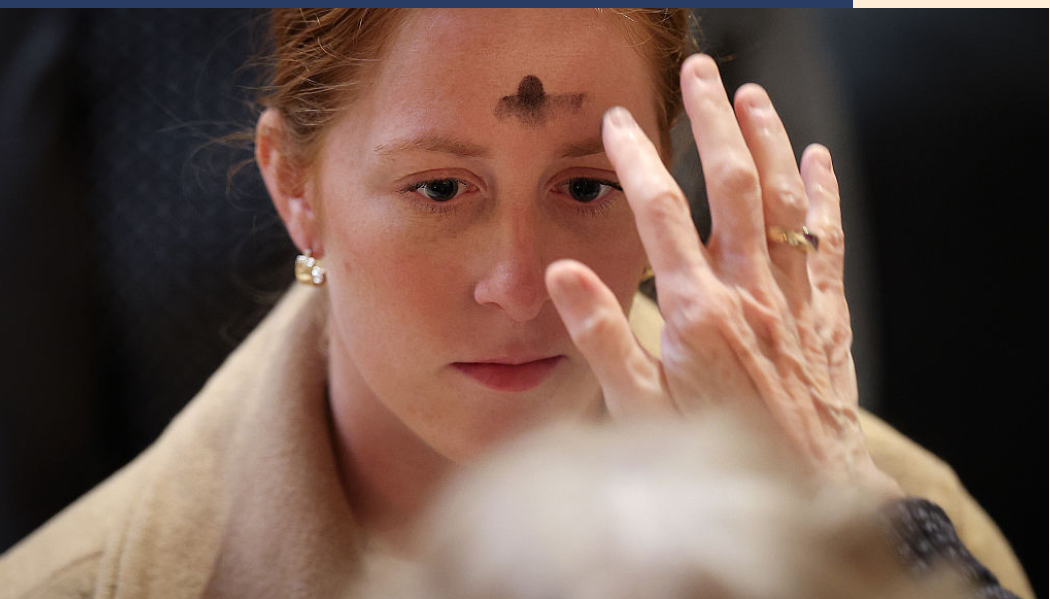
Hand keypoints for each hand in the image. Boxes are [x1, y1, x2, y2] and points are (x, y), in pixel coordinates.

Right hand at [546, 54, 899, 496]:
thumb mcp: (637, 411)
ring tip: (752, 95)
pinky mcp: (824, 317)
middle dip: (713, 123)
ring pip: (785, 201)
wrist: (802, 494)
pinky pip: (827, 242)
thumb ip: (600, 338)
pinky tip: (819, 159)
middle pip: (734, 186)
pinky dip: (823, 195)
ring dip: (770, 141)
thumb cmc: (711, 460)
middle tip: (700, 74)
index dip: (638, 160)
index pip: (661, 213)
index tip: (619, 122)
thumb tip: (562, 274)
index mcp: (697, 312)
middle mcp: (751, 294)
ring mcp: (793, 301)